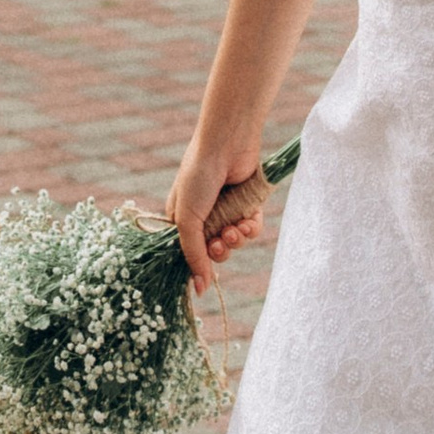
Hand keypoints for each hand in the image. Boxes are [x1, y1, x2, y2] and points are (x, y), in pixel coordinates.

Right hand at [169, 133, 267, 290]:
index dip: (197, 263)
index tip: (201, 272)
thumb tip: (200, 290)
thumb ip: (194, 254)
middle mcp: (204, 216)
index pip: (189, 253)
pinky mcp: (247, 204)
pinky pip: (251, 230)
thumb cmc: (199, 176)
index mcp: (182, 218)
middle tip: (219, 242)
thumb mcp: (187, 218)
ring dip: (235, 240)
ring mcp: (226, 210)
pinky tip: (246, 222)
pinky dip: (250, 230)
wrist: (227, 144)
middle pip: (214, 252)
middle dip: (219, 251)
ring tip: (234, 229)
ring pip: (234, 243)